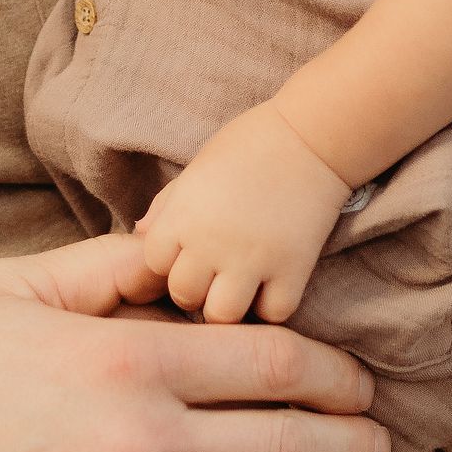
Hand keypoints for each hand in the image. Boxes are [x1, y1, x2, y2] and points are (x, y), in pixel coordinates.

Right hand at [0, 230, 389, 451]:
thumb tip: (174, 245)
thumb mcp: (1, 294)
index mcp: (123, 359)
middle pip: (287, 443)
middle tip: (387, 450)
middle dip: (352, 446)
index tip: (360, 380)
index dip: (331, 368)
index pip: (267, 355)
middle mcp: (140, 446)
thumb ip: (99, 267)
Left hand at [136, 102, 351, 324]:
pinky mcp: (292, 270)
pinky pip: (273, 313)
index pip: (153, 263)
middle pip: (184, 294)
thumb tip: (141, 235)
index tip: (188, 250)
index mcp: (183, 215)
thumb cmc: (249, 144)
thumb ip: (167, 206)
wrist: (310, 136)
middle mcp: (211, 243)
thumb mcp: (196, 168)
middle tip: (214, 274)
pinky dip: (271, 306)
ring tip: (240, 288)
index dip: (169, 259)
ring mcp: (252, 260)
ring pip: (223, 315)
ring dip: (229, 306)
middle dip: (195, 288)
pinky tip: (273, 286)